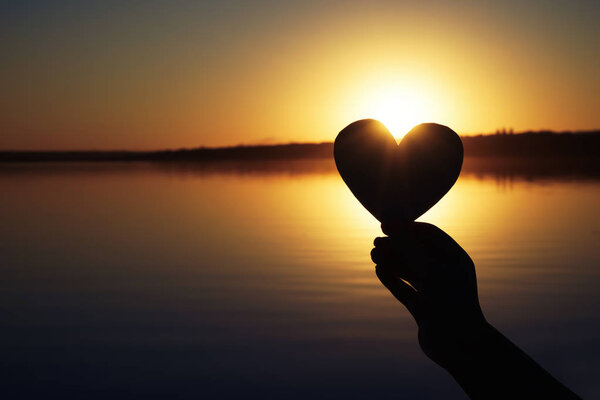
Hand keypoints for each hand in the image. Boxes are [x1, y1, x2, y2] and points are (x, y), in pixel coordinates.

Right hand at [371, 222, 487, 367]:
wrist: (461, 346)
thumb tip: (390, 221)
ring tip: (373, 255)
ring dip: (391, 261)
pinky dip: (391, 280)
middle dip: (395, 245)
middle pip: (416, 252)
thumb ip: (408, 244)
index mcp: (455, 259)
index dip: (407, 227)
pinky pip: (404, 290)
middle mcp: (446, 274)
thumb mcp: (429, 266)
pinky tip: (379, 271)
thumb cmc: (450, 300)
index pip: (429, 235)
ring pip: (409, 271)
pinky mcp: (423, 310)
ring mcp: (434, 292)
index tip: (386, 224)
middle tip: (376, 242)